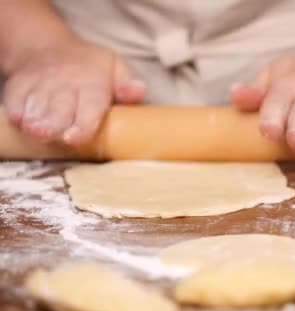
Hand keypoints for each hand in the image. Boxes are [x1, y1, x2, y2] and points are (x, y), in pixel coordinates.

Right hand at [2, 36, 144, 144]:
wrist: (47, 48)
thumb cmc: (89, 67)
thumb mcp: (115, 68)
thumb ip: (126, 84)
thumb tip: (138, 92)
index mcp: (92, 85)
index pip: (89, 107)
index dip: (82, 124)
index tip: (75, 137)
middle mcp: (64, 86)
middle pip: (59, 110)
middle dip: (56, 124)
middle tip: (52, 136)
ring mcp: (39, 87)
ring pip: (36, 107)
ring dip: (35, 120)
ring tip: (36, 131)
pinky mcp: (18, 88)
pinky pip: (14, 101)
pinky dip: (16, 112)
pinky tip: (20, 122)